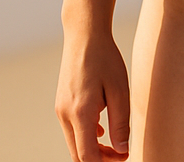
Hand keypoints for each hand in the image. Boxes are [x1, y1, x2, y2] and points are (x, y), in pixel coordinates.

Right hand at [55, 31, 130, 160]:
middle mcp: (65, 114)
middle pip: (78, 154)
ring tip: (115, 142)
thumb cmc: (105, 59)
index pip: (87, 156)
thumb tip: (123, 150)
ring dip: (92, 148)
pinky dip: (86, 136)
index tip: (124, 157)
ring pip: (74, 143)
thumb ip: (121, 123)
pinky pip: (71, 130)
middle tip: (121, 153)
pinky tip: (102, 129)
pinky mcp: (61, 103)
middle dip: (99, 159)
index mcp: (80, 113)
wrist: (84, 35)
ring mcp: (60, 109)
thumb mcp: (120, 90)